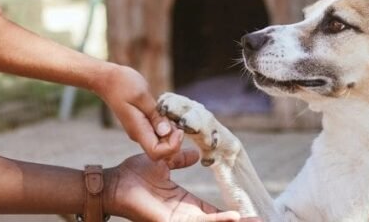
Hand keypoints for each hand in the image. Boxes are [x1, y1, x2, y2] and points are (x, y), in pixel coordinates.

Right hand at [95, 65, 181, 159]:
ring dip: (172, 133)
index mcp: (138, 130)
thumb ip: (155, 115)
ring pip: (161, 142)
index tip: (179, 129)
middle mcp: (139, 134)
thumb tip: (167, 132)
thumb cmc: (122, 84)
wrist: (107, 80)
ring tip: (173, 114)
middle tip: (178, 120)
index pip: (157, 153)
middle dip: (175, 140)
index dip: (172, 146)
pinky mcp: (142, 124)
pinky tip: (168, 112)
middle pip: (161, 151)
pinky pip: (158, 132)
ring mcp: (140, 130)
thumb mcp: (142, 96)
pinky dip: (167, 126)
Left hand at [105, 150, 240, 221]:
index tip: (248, 213)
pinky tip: (233, 218)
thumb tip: (195, 154)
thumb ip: (180, 159)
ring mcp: (177, 221)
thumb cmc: (133, 174)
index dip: (229, 215)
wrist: (115, 181)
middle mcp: (183, 215)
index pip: (211, 213)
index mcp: (183, 203)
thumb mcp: (164, 162)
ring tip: (253, 221)